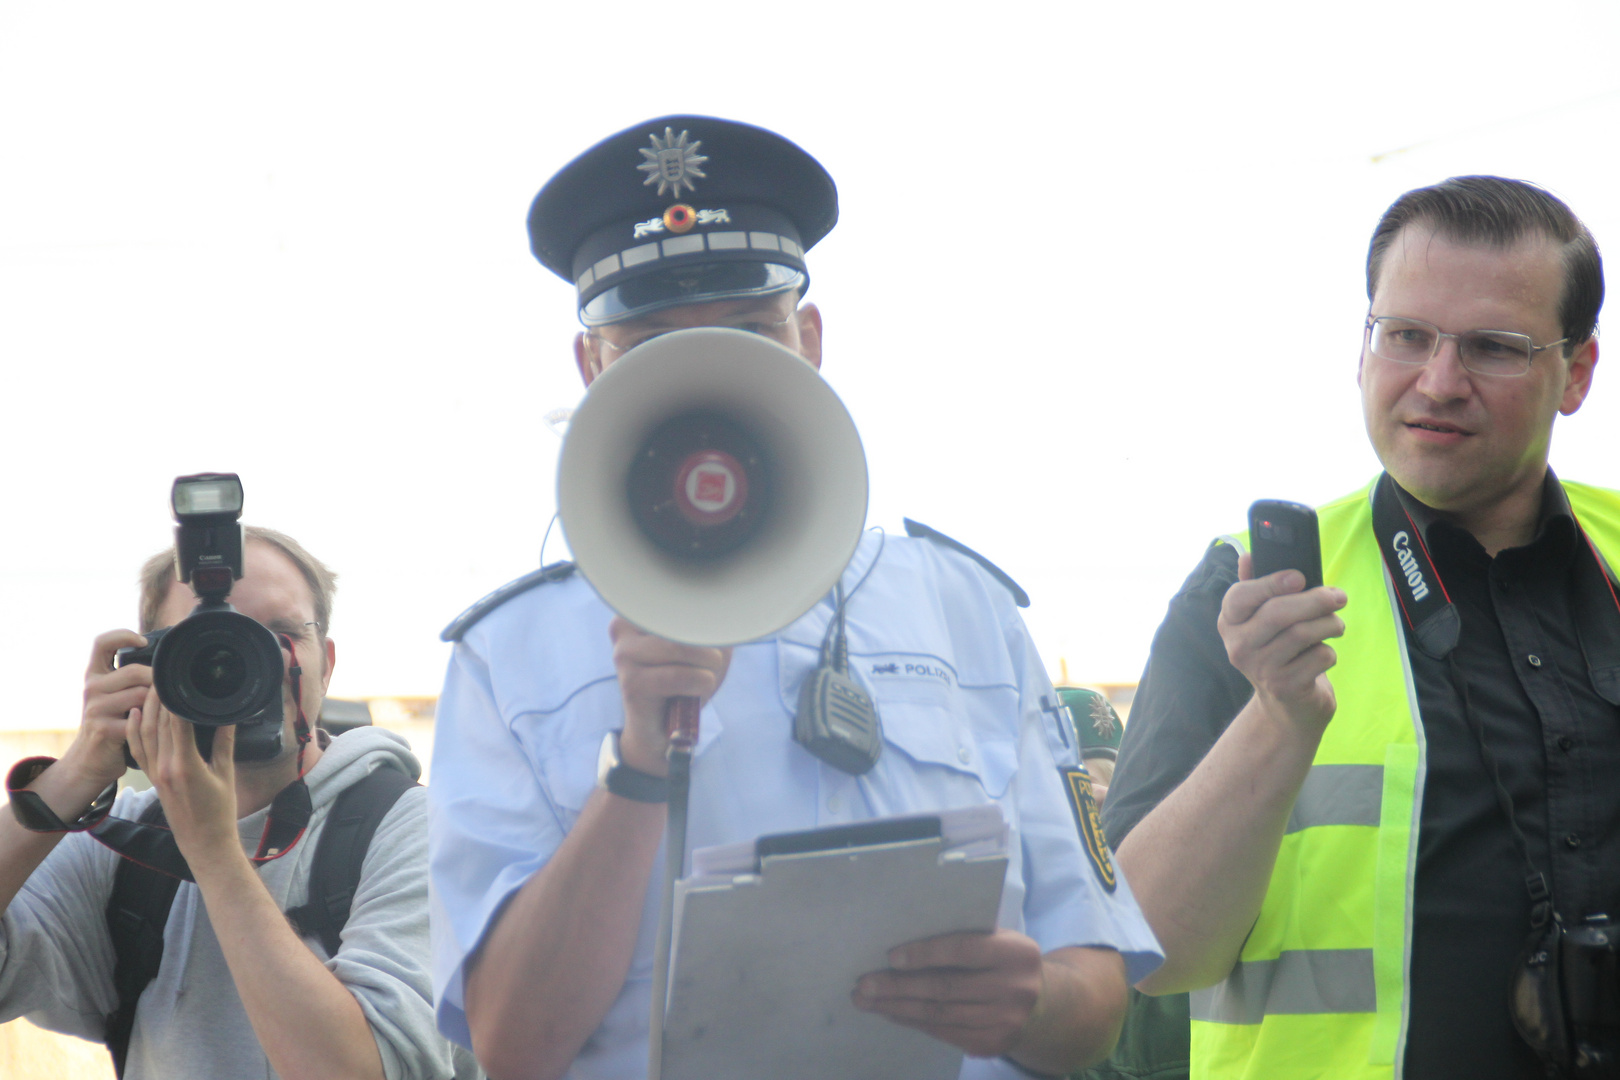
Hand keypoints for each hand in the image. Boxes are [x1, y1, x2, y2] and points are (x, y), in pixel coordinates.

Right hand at [58, 631, 149, 791]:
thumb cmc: (114, 720)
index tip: (144, 642)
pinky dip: (153, 722)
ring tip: (163, 711)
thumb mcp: (115, 694)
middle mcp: (91, 688)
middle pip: (134, 671)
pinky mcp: (103, 729)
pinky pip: (140, 719)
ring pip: (141, 695)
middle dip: (158, 680)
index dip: (123, 635)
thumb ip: (129, 676)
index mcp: (95, 674)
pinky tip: (158, 726)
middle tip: (170, 690)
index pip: (102, 643)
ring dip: (158, 703)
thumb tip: (165, 658)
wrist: (92, 758)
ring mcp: (95, 708)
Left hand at [126, 687, 241, 863]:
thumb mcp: (226, 774)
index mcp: (185, 764)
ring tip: (151, 686)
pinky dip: (136, 730)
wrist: (204, 843)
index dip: (176, 698)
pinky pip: (139, 749)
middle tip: (164, 674)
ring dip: (148, 709)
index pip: (177, 723)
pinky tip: (138, 714)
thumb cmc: (220, 812)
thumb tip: (228, 716)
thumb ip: (224, 742)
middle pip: (158, 724)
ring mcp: (156, 773)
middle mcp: (165, 767)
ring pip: (145, 733)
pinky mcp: (153, 779)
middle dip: (160, 697)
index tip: (179, 678)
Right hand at [608, 618, 730, 775]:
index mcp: (640, 611)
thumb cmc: (686, 683)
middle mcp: (624, 627)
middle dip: (709, 647)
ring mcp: (624, 655)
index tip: (717, 635)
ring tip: (704, 679)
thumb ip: (713, 626)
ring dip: (707, 667)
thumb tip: (727, 617)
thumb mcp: (706, 646)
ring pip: (680, 648)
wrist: (662, 731)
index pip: (682, 600)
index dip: (707, 618)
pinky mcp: (631, 683)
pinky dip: (698, 684)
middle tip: (711, 665)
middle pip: (683, 622)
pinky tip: (696, 692)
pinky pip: (677, 676)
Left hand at [852, 929, 1043, 1058]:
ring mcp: (1004, 1021)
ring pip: (939, 1014)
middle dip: (898, 987)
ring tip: (866, 1000)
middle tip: (863, 984)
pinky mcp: (992, 1044)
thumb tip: (904, 947)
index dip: (924, 953)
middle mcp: (1014, 989)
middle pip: (945, 988)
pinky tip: (891, 1012)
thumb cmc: (1005, 961)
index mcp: (1015, 952)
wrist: (1043, 1004)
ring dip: (897, 1008)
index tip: (890, 956)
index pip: (962, 950)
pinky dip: (913, 1022)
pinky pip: (943, 1032)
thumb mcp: (998, 939)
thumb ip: (965, 936)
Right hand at [1219, 553, 1346, 731]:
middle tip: (1339, 596)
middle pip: (1278, 613)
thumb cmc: (1278, 650)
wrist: (1286, 705)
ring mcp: (1260, 669)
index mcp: (1229, 622)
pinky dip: (1329, 652)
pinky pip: (1318, 658)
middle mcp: (1238, 646)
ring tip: (1336, 624)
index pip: (1240, 597)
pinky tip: (1323, 653)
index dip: (1270, 583)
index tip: (1300, 576)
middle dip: (1315, 600)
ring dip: (1329, 625)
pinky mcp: (1285, 687)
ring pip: (1303, 634)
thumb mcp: (1262, 620)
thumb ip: (1256, 586)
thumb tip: (1249, 555)